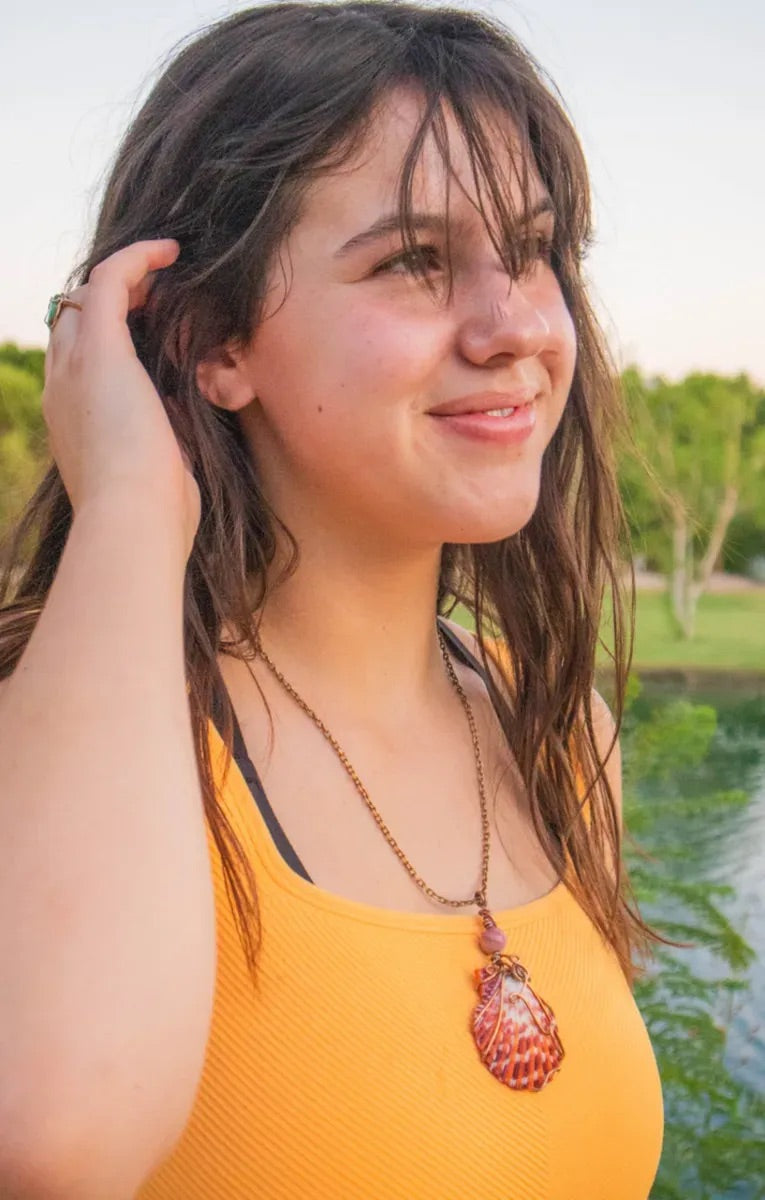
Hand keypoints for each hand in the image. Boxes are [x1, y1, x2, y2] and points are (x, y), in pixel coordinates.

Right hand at [43, 239, 200, 557]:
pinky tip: (169, 252)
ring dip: (126, 278)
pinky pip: (110, 280)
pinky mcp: (101, 351)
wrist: (132, 520)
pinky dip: (138, 260)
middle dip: (112, 302)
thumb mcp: (154, 471)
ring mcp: (75, 366)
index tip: (151, 326)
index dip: (108, 335)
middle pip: (74, 321)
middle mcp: (60, 386)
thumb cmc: (153, 512)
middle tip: (159, 295)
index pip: (75, 358)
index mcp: (69, 420)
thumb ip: (159, 438)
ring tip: (166, 270)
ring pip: (88, 296)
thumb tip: (181, 417)